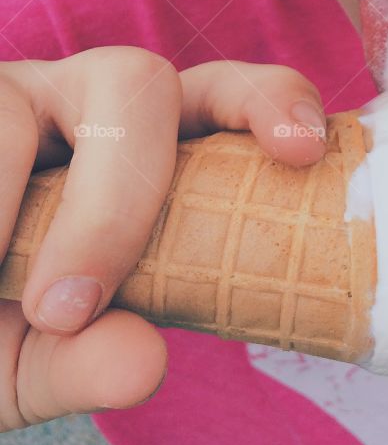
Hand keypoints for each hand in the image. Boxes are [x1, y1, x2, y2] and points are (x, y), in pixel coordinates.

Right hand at [0, 47, 328, 431]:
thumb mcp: (34, 362)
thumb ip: (88, 363)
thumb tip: (143, 362)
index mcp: (151, 147)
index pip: (227, 95)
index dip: (271, 101)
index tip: (302, 150)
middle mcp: (92, 100)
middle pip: (139, 81)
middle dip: (113, 199)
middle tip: (62, 310)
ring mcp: (22, 92)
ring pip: (25, 108)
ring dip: (9, 215)